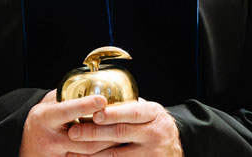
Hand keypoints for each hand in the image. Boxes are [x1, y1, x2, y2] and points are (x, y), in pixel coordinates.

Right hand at [19, 90, 120, 155]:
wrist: (24, 145)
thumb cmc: (41, 119)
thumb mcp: (48, 104)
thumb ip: (67, 95)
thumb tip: (92, 80)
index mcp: (45, 117)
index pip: (67, 111)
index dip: (85, 105)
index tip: (102, 100)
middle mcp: (50, 138)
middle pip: (82, 136)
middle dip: (104, 130)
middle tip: (122, 121)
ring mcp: (55, 156)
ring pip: (87, 153)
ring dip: (107, 146)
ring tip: (122, 136)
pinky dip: (99, 156)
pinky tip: (111, 149)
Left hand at [67, 98, 183, 155]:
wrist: (178, 147)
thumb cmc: (155, 124)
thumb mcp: (149, 111)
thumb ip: (128, 106)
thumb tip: (97, 99)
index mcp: (153, 114)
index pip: (133, 112)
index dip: (113, 113)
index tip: (95, 114)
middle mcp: (153, 133)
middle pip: (121, 133)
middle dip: (94, 133)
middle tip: (74, 132)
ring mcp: (150, 153)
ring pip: (117, 155)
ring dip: (93, 153)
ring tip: (73, 151)